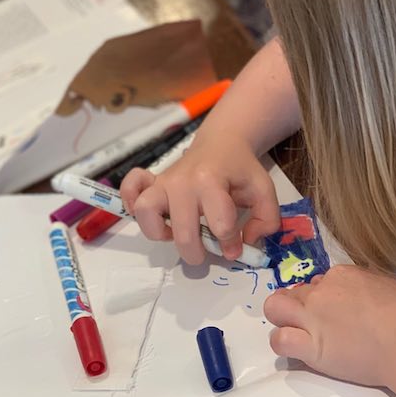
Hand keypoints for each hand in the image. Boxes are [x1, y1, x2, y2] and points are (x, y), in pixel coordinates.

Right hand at [120, 129, 279, 263]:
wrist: (221, 143)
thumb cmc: (240, 169)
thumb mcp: (263, 191)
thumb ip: (266, 221)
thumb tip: (246, 245)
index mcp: (211, 180)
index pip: (219, 225)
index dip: (231, 244)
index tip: (235, 247)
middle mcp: (182, 181)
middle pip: (183, 232)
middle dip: (198, 252)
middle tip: (207, 251)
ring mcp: (163, 181)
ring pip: (146, 213)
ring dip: (159, 232)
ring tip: (174, 233)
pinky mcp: (150, 182)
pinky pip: (129, 191)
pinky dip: (130, 204)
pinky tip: (151, 216)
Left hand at [264, 265, 395, 386]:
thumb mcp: (385, 283)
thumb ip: (362, 282)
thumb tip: (351, 289)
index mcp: (340, 276)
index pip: (318, 282)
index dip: (323, 296)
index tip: (336, 310)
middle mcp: (320, 294)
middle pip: (294, 293)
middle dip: (298, 305)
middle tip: (312, 321)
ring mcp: (311, 318)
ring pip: (274, 308)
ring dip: (280, 317)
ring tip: (295, 330)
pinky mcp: (310, 346)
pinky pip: (279, 340)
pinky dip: (282, 344)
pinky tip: (296, 350)